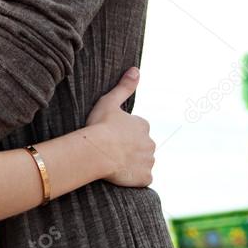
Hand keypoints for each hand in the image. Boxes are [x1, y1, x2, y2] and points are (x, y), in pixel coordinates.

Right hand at [84, 68, 154, 185]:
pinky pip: (142, 178)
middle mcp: (150, 143)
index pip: (137, 129)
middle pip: (141, 146)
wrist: (96, 151)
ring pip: (143, 162)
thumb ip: (124, 87)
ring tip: (114, 162)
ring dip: (133, 163)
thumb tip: (136, 69)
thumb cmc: (100, 126)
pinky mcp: (145, 178)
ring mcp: (148, 161)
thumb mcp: (110, 102)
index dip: (123, 133)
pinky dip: (135, 177)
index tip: (111, 135)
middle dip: (131, 148)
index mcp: (143, 125)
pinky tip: (121, 174)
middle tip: (112, 150)